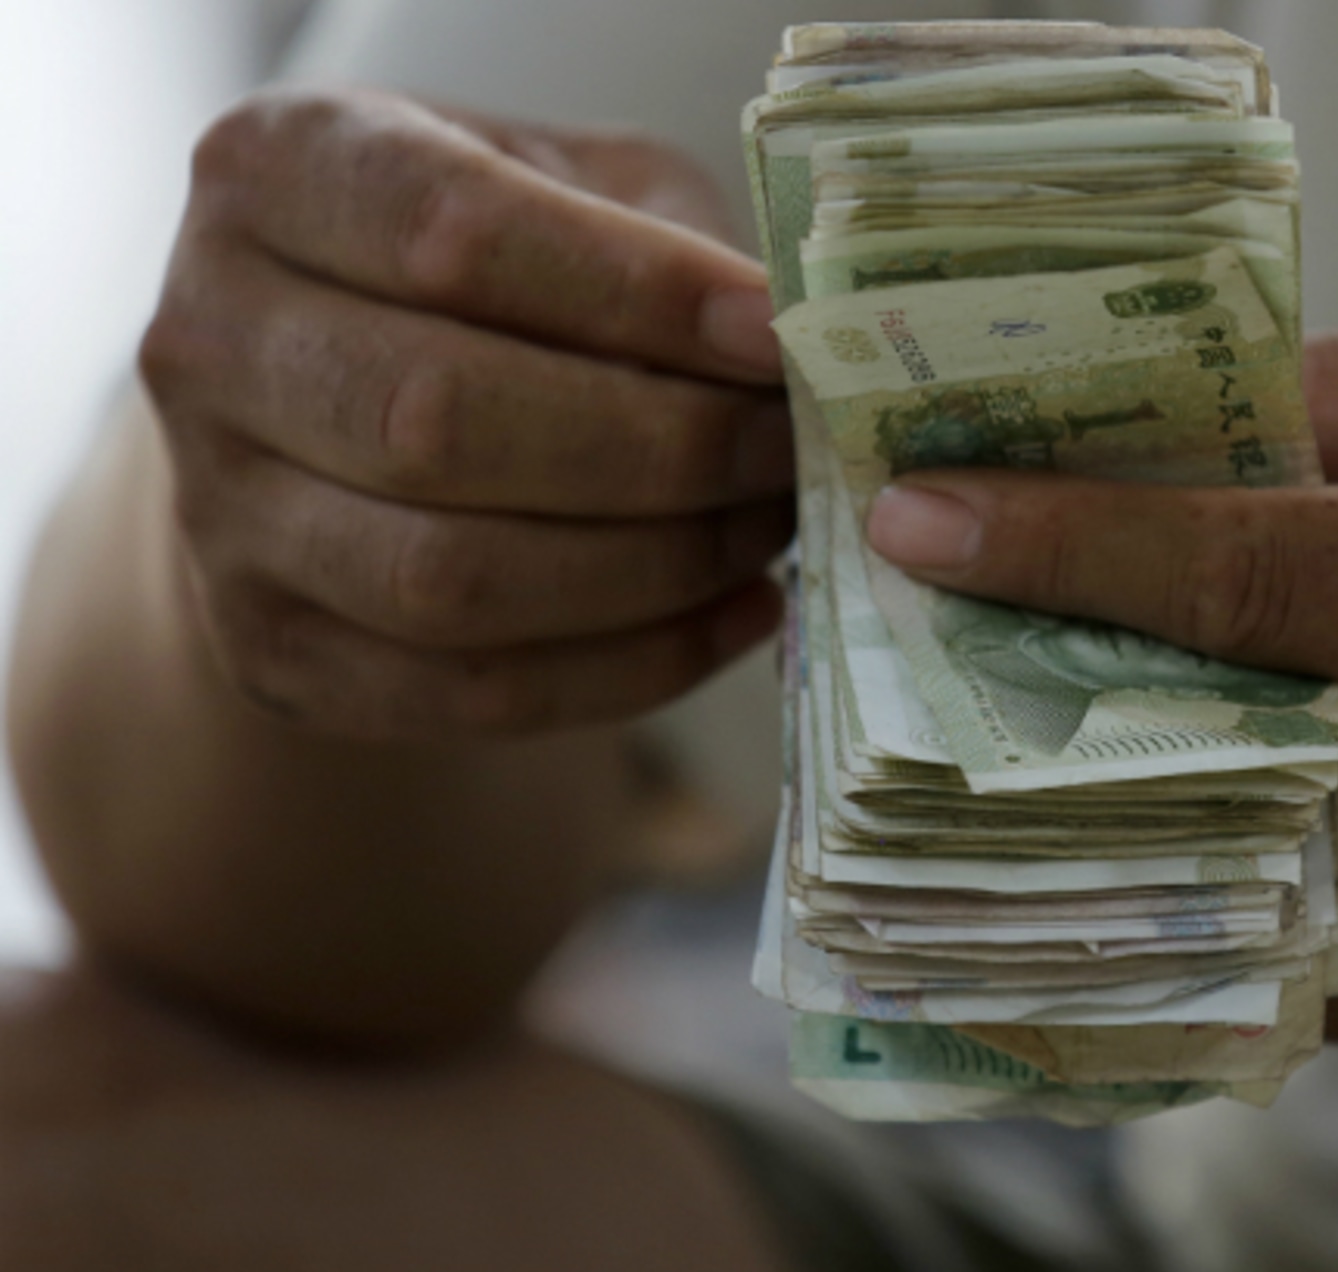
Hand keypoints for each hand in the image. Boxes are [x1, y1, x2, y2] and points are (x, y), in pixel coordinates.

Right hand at [140, 89, 792, 739]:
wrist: (344, 402)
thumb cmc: (495, 267)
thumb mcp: (572, 188)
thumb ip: (663, 245)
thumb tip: (786, 358)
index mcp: (276, 175)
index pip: (454, 233)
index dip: (635, 294)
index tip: (776, 338)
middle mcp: (208, 341)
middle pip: (438, 420)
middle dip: (661, 449)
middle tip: (788, 452)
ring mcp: (220, 515)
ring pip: (450, 579)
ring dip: (653, 568)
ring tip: (768, 532)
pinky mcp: (274, 654)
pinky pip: (471, 691)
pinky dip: (636, 667)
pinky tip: (738, 614)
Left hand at [865, 325, 1337, 1044]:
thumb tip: (1153, 437)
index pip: (1252, 581)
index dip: (1066, 544)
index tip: (917, 516)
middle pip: (1200, 737)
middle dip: (1034, 675)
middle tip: (905, 616)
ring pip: (1218, 864)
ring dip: (1084, 787)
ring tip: (978, 706)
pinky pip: (1271, 949)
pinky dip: (1179, 875)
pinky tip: (1108, 809)